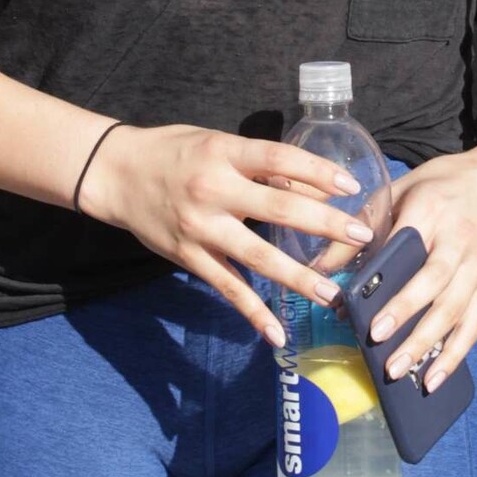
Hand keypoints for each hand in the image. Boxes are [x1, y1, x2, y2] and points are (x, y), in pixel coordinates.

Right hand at [79, 123, 378, 346]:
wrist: (114, 173)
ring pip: (257, 256)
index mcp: (223, 153)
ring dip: (297, 276)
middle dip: (324, 223)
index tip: (351, 187)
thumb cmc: (172, 151)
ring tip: (331, 293)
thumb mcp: (215, 143)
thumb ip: (257, 163)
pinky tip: (277, 333)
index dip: (317, 171)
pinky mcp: (188, 256)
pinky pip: (227, 287)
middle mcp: (213, 189)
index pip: (279, 158)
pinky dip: (252, 312)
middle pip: (277, 206)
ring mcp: (200, 227)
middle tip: (361, 236)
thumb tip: (308, 183)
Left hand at [368, 148, 476, 391]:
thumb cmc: (443, 185)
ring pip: (453, 310)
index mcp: (432, 209)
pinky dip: (454, 355)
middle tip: (376, 340)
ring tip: (399, 371)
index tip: (358, 302)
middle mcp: (459, 240)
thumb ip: (364, 222)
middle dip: (405, 314)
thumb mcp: (402, 188)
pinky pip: (472, 325)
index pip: (406, 245)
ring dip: (427, 344)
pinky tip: (433, 379)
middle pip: (434, 283)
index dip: (384, 274)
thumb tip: (323, 263)